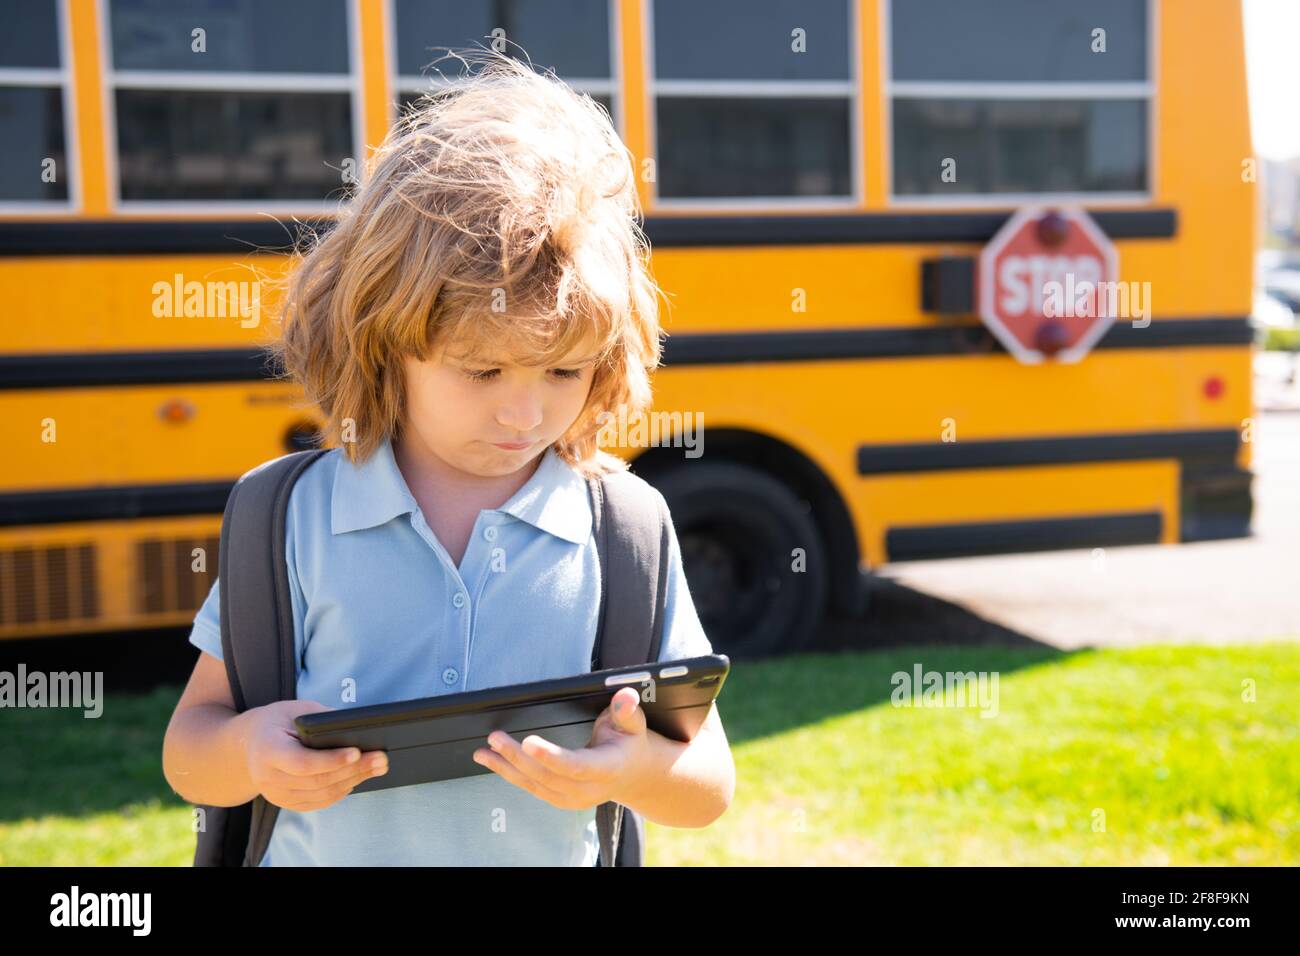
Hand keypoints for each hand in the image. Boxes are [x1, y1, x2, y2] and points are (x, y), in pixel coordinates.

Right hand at [240, 700, 388, 811]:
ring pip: (321, 794)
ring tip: (378, 767)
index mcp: (267, 750)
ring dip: (354, 781)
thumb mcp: (296, 710)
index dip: (331, 760)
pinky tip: (359, 777)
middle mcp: (268, 778)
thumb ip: (323, 719)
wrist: (249, 744)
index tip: (357, 751)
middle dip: (353, 769)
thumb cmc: (278, 721)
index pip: (302, 763)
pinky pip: (318, 802)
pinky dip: (342, 791)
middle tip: (381, 758)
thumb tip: (358, 729)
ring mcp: (276, 795)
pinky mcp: (286, 803)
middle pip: (317, 780)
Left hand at [470, 686, 651, 810]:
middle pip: (548, 776)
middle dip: (518, 757)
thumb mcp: (633, 724)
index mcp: (608, 768)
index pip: (577, 765)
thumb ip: (627, 711)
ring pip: (535, 786)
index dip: (552, 756)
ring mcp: (574, 799)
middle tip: (495, 738)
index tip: (528, 742)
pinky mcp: (561, 800)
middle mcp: (589, 789)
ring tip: (483, 752)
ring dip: (507, 768)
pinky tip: (494, 762)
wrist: (632, 774)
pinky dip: (511, 775)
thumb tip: (626, 697)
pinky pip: (532, 789)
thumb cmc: (629, 743)